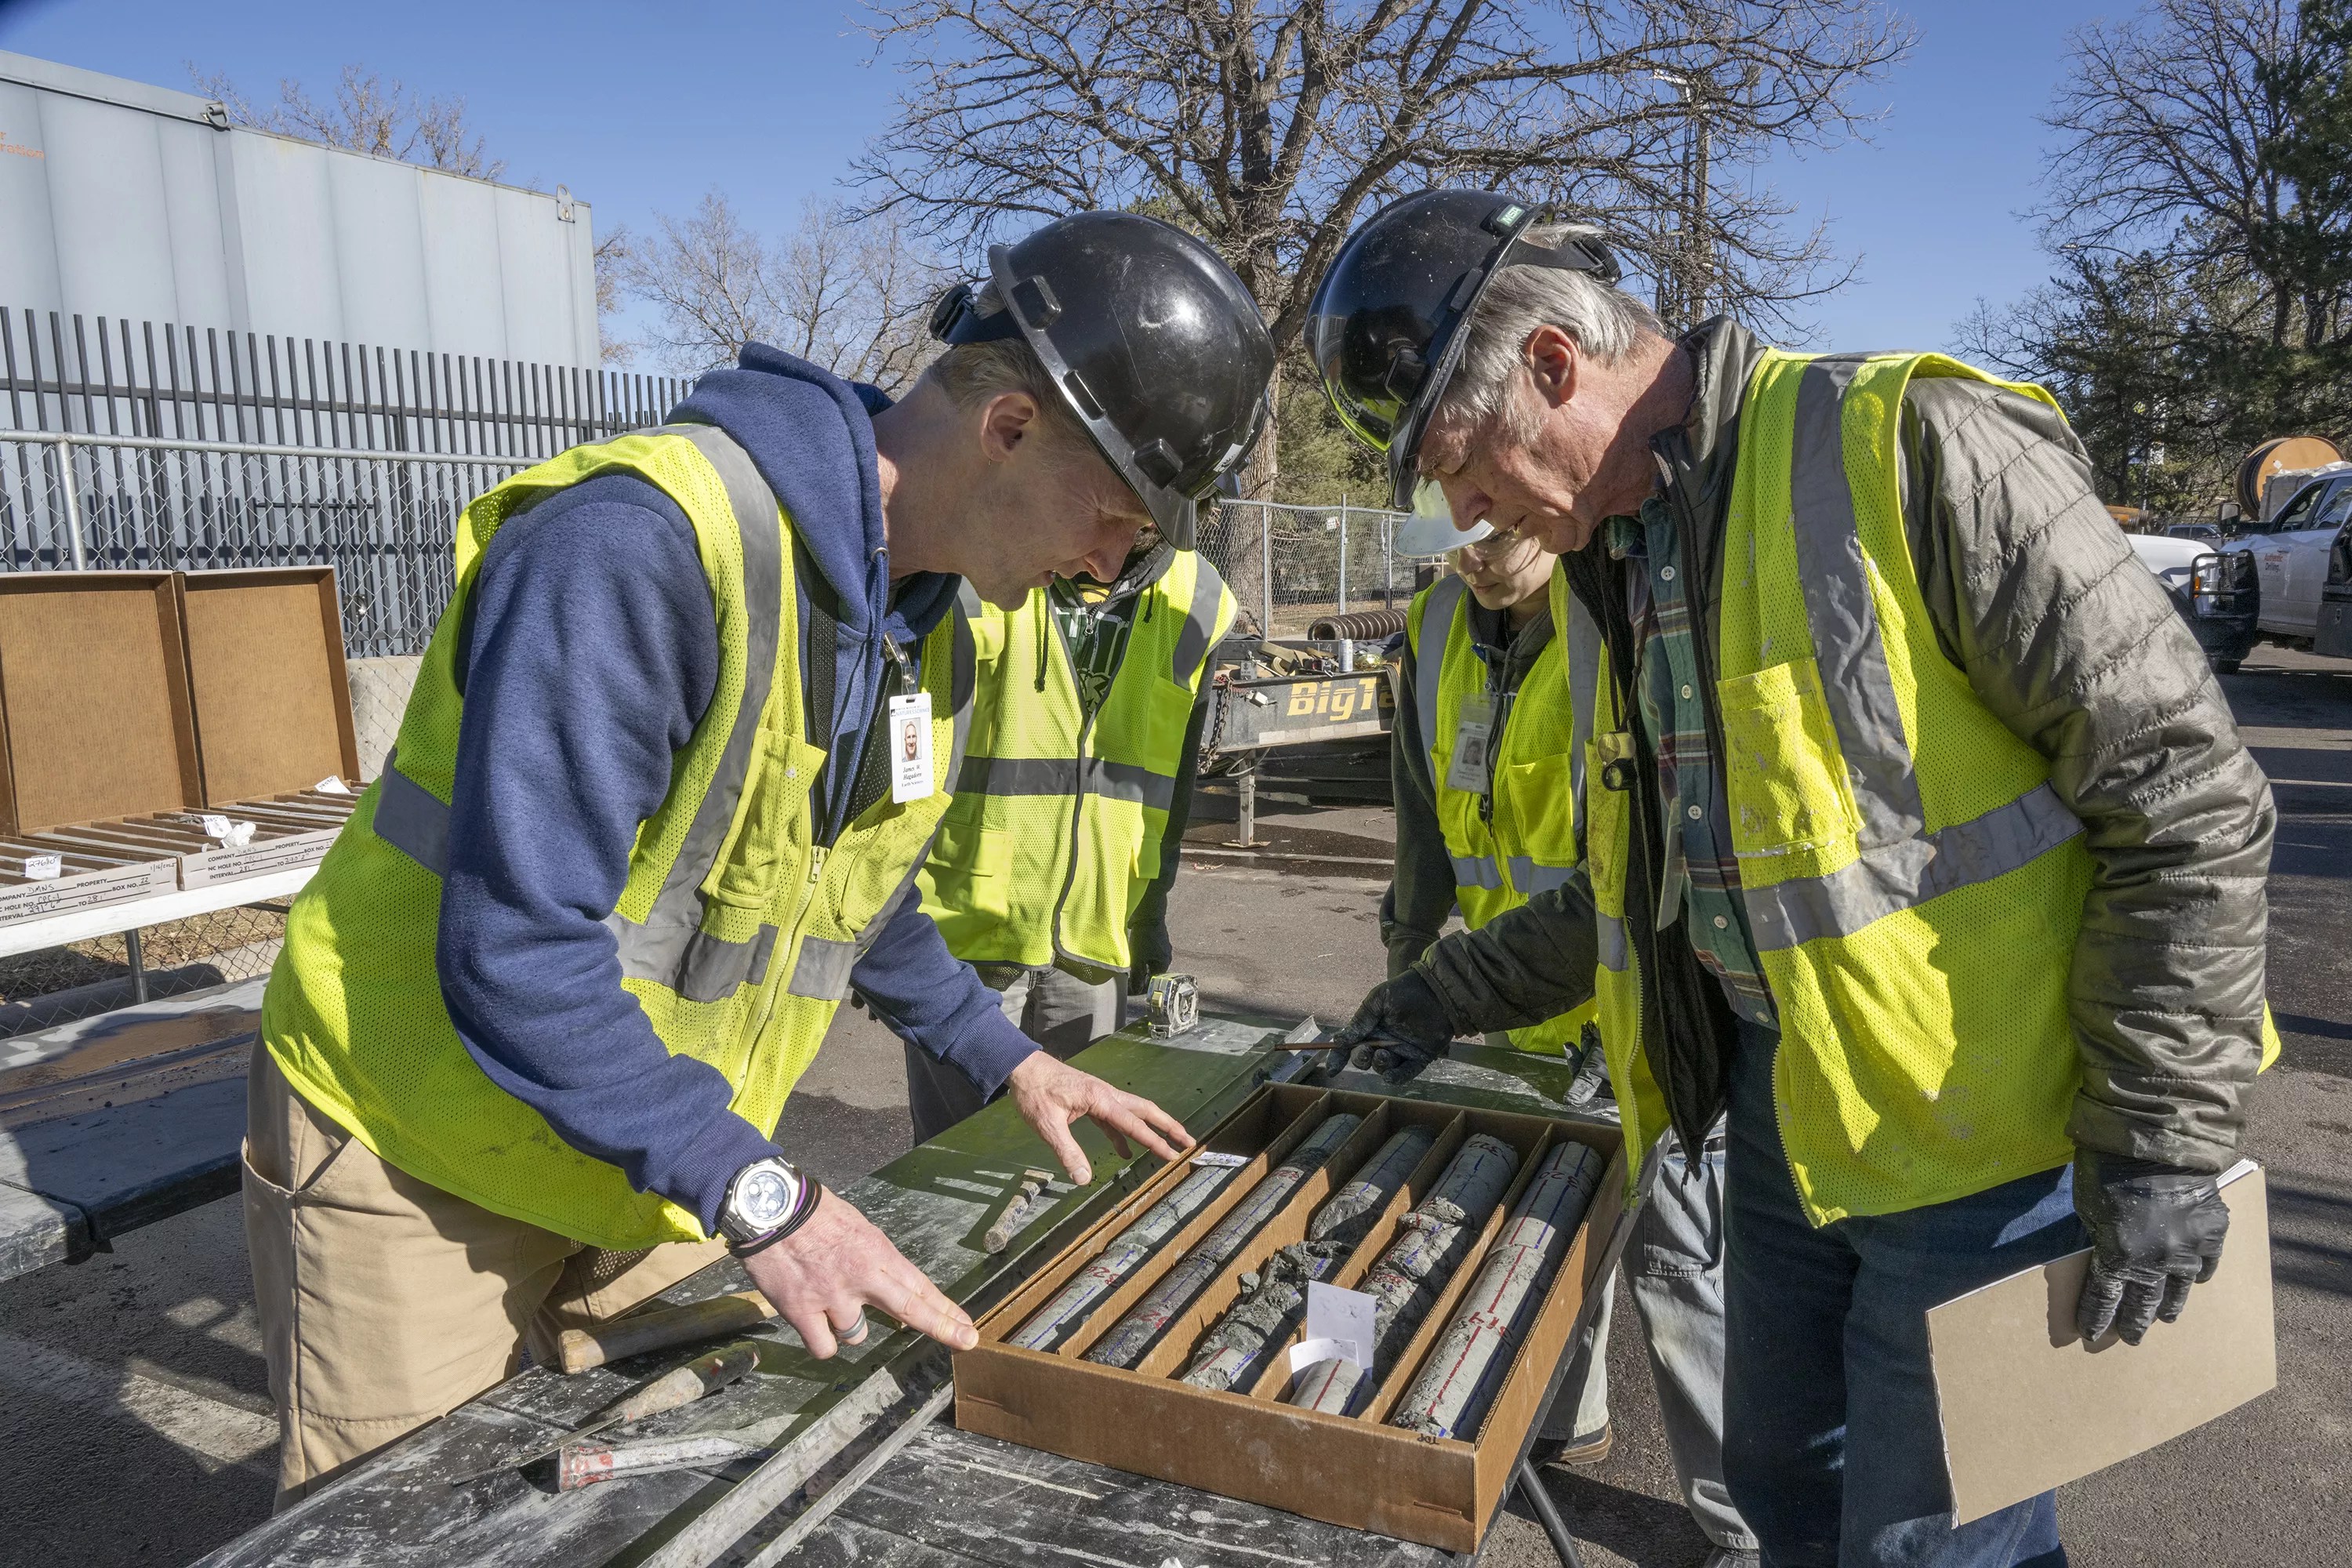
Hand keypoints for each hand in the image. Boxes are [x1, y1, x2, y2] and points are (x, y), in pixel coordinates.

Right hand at [739, 1186, 976, 1358]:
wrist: (769, 1209)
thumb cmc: (813, 1215)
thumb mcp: (857, 1228)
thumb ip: (875, 1260)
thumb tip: (889, 1288)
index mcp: (876, 1252)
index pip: (919, 1286)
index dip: (945, 1310)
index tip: (966, 1327)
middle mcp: (861, 1277)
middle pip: (911, 1309)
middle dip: (942, 1327)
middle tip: (964, 1340)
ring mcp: (832, 1297)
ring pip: (856, 1334)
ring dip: (848, 1324)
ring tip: (828, 1297)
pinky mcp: (802, 1312)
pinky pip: (825, 1347)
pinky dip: (823, 1341)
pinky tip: (816, 1324)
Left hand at [1004, 1051, 1189, 1184]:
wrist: (1023, 1067)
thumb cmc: (1034, 1092)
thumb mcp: (1047, 1125)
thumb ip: (1066, 1152)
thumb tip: (1083, 1180)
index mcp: (1100, 1099)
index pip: (1133, 1124)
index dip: (1154, 1142)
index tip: (1173, 1155)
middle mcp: (1106, 1095)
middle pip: (1145, 1111)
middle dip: (1168, 1127)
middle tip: (1188, 1142)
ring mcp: (1100, 1096)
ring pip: (1133, 1113)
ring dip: (1151, 1128)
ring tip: (1168, 1146)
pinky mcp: (1092, 1101)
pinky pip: (1115, 1119)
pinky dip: (1125, 1134)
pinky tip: (1125, 1152)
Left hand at [1129, 927, 1170, 995]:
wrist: (1148, 914)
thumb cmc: (1145, 937)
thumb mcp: (1138, 959)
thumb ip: (1137, 975)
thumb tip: (1136, 990)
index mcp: (1164, 963)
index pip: (1154, 980)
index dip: (1141, 986)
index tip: (1130, 988)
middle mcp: (1165, 956)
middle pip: (1152, 971)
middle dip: (1140, 976)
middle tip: (1128, 978)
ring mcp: (1161, 947)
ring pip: (1149, 961)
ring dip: (1140, 965)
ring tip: (1129, 966)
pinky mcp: (1156, 939)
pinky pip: (1148, 952)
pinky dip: (1141, 956)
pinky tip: (1133, 954)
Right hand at [1335, 970, 1455, 1082]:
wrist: (1437, 990)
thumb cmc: (1405, 990)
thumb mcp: (1377, 1000)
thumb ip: (1360, 1021)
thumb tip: (1339, 1041)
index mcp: (1371, 1028)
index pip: (1350, 1045)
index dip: (1338, 1058)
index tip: (1332, 1069)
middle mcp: (1384, 1042)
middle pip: (1365, 1059)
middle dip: (1360, 1059)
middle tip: (1365, 1051)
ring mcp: (1401, 1051)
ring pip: (1383, 1068)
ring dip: (1378, 1065)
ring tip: (1383, 1054)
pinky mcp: (1419, 1058)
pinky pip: (1405, 1074)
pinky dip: (1396, 1077)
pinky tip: (1390, 1076)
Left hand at [2073, 1149, 2230, 1345]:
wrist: (2155, 1139)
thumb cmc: (2106, 1169)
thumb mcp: (2087, 1209)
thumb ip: (2097, 1240)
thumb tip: (2104, 1263)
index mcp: (2119, 1258)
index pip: (2106, 1299)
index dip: (2097, 1318)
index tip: (2090, 1335)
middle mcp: (2157, 1263)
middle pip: (2144, 1303)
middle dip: (2134, 1323)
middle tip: (2130, 1339)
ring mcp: (2189, 1249)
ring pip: (2179, 1290)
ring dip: (2169, 1306)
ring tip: (2164, 1318)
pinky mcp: (2214, 1232)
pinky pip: (2207, 1264)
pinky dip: (2199, 1273)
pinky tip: (2194, 1281)